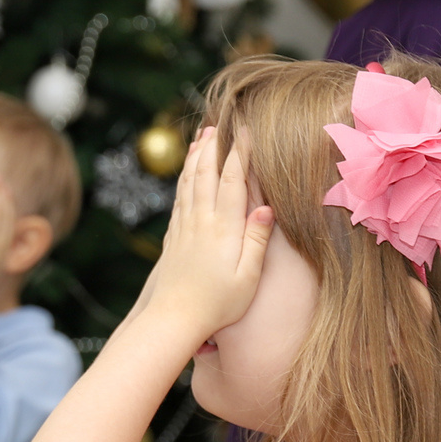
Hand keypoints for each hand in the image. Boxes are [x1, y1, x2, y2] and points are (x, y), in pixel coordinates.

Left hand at [137, 126, 273, 341]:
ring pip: (189, 183)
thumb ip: (257, 240)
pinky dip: (184, 179)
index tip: (246, 130)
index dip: (240, 153)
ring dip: (196, 157)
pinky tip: (186, 173)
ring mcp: (185, 228)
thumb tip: (266, 207)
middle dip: (213, 146)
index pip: (233, 180)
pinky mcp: (174, 237)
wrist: (173, 318)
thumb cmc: (217, 303)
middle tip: (218, 123)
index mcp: (223, 228)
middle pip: (207, 174)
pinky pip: (179, 199)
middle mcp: (201, 221)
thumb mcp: (247, 276)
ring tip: (200, 138)